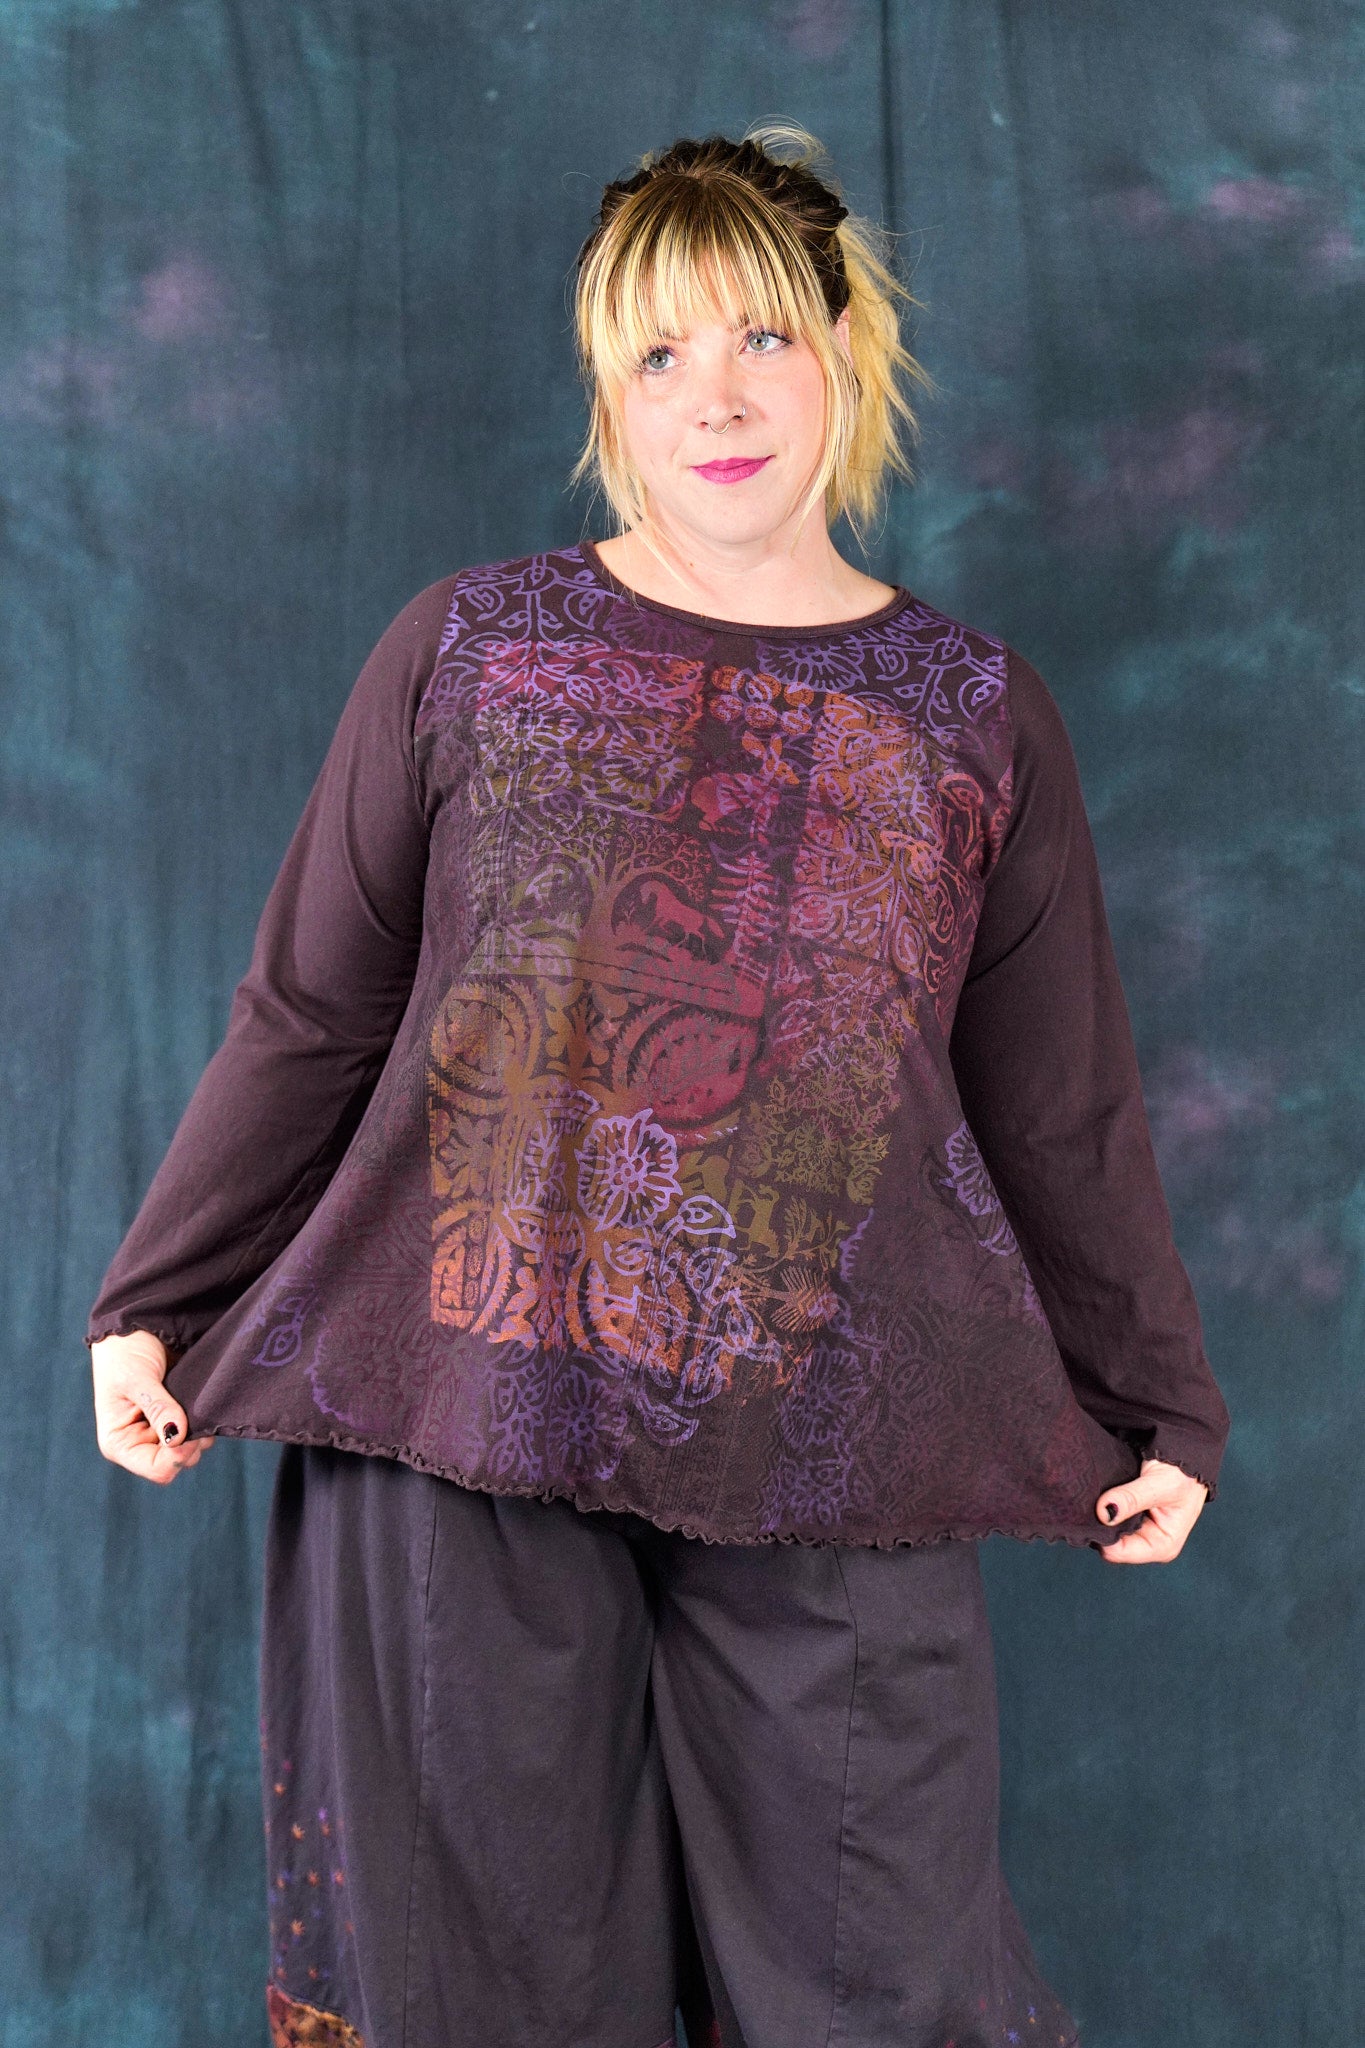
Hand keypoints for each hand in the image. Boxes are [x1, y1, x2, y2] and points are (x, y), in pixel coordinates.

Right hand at [91, 1329, 215, 1483]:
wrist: (137, 1326)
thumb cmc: (123, 1352)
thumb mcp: (135, 1379)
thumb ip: (157, 1408)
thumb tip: (177, 1437)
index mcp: (120, 1444)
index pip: (159, 1469)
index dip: (179, 1455)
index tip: (189, 1428)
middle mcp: (142, 1444)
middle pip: (182, 1462)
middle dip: (193, 1440)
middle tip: (191, 1408)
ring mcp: (163, 1432)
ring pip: (196, 1447)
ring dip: (201, 1426)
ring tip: (190, 1397)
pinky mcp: (180, 1418)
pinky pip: (202, 1429)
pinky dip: (204, 1417)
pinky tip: (197, 1397)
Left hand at [1094, 1457, 1208, 1563]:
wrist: (1184, 1457)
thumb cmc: (1182, 1475)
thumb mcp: (1159, 1484)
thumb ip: (1131, 1499)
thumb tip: (1104, 1512)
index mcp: (1161, 1546)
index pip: (1117, 1552)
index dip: (1102, 1533)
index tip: (1096, 1510)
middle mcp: (1148, 1542)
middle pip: (1108, 1543)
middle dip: (1101, 1523)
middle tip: (1098, 1498)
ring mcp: (1138, 1531)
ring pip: (1105, 1529)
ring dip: (1100, 1512)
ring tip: (1104, 1493)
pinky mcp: (1129, 1518)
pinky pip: (1107, 1517)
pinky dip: (1103, 1505)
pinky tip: (1104, 1493)